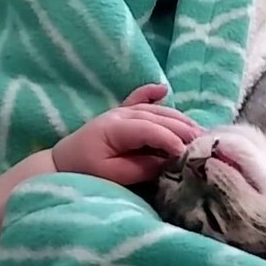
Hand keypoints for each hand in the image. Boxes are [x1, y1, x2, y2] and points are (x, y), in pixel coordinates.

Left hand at [52, 84, 201, 184]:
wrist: (61, 164)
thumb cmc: (85, 172)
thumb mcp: (113, 176)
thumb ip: (141, 167)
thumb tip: (169, 161)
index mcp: (115, 128)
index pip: (150, 130)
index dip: (172, 139)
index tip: (188, 152)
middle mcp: (120, 115)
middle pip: (158, 117)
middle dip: (183, 128)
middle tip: (205, 142)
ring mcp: (120, 111)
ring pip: (156, 109)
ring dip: (179, 118)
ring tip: (199, 131)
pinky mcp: (120, 113)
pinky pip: (138, 99)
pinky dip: (152, 93)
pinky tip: (164, 89)